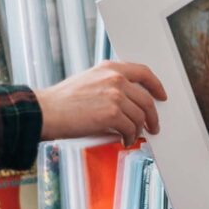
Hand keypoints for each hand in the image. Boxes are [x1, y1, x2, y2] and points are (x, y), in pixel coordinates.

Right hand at [35, 62, 166, 145]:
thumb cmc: (62, 100)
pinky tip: (125, 140)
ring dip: (138, 130)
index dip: (156, 85)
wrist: (46, 111)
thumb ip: (109, 83)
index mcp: (110, 68)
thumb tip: (129, 99)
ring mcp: (115, 95)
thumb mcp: (89, 79)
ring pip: (140, 116)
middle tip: (153, 126)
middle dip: (152, 116)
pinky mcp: (112, 114)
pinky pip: (131, 129)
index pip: (144, 72)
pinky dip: (130, 137)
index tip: (162, 95)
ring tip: (132, 136)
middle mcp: (115, 79)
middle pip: (146, 99)